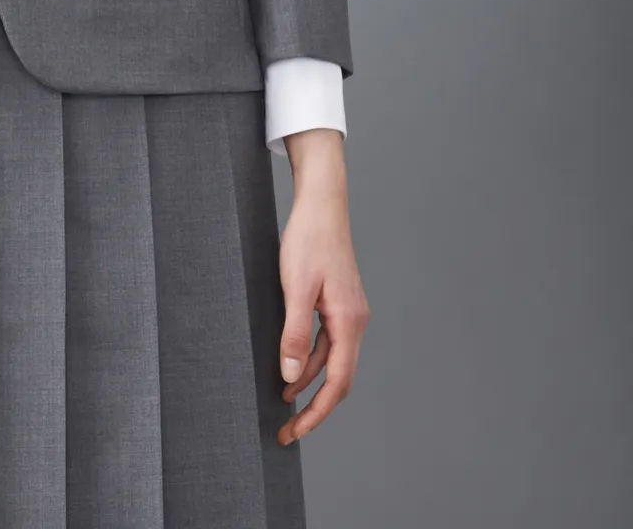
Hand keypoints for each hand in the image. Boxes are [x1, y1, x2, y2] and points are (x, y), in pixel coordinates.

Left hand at [275, 129, 370, 444]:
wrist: (321, 203)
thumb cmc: (309, 240)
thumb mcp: (295, 287)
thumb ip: (293, 333)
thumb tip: (289, 375)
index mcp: (348, 322)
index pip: (336, 383)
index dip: (316, 412)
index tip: (295, 431)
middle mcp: (355, 321)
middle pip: (338, 377)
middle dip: (313, 405)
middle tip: (287, 427)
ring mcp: (348, 312)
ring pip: (330, 360)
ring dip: (307, 380)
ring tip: (281, 398)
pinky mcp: (339, 302)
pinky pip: (326, 341)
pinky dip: (309, 357)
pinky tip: (289, 363)